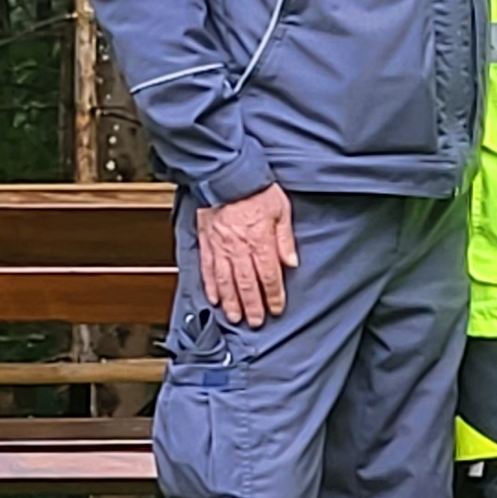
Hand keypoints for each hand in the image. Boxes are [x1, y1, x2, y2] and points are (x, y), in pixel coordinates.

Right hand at [195, 183, 296, 325]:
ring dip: (230, 302)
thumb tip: (291, 263)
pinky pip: (207, 268)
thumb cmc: (257, 190)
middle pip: (246, 283)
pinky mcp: (206, 242)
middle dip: (252, 305)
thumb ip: (285, 239)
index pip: (269, 275)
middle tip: (255, 322)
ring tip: (235, 317)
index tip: (276, 309)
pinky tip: (213, 298)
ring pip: (225, 280)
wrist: (227, 175)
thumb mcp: (281, 211)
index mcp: (259, 240)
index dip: (273, 295)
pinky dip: (210, 286)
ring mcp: (219, 246)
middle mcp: (238, 247)